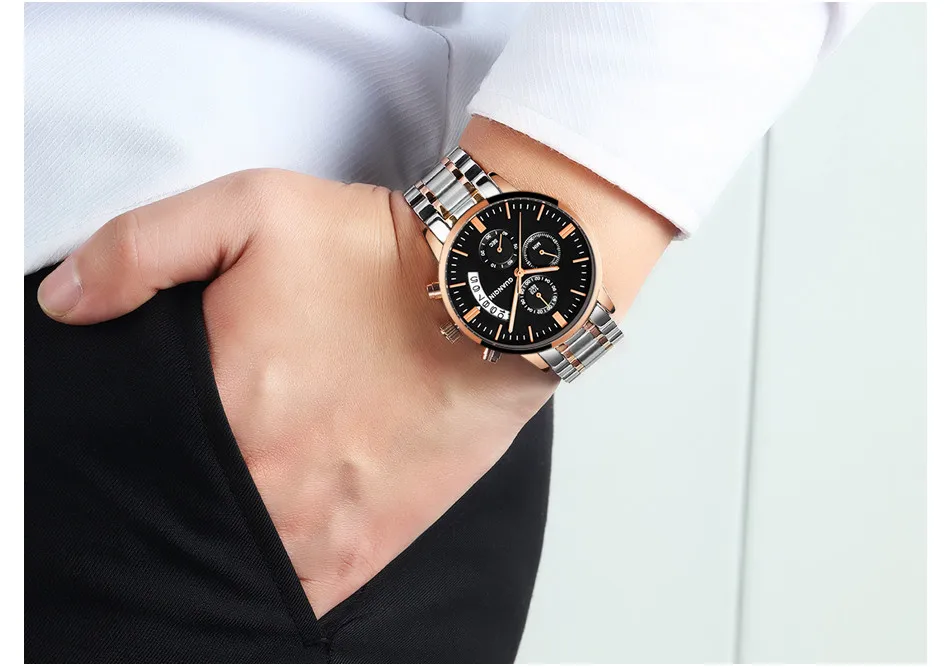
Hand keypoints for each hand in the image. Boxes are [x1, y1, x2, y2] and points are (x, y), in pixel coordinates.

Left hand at [37, 169, 556, 616]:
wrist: (491, 296)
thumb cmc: (378, 255)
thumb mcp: (252, 210)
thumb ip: (141, 248)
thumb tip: (65, 303)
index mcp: (220, 404)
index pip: (130, 460)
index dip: (123, 457)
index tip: (141, 444)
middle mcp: (262, 480)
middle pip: (180, 519)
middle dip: (174, 500)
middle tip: (199, 466)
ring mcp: (318, 524)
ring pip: (236, 565)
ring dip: (224, 545)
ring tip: (235, 509)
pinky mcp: (370, 545)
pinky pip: (302, 592)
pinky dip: (278, 579)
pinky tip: (272, 549)